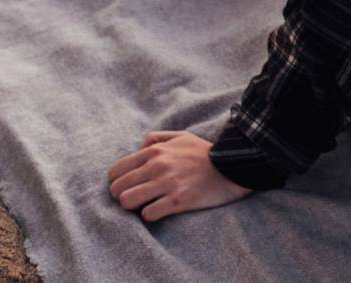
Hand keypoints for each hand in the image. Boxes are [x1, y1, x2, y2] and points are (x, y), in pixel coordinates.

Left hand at [107, 130, 253, 222]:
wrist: (233, 166)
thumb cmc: (206, 153)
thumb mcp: (182, 136)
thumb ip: (157, 138)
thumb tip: (139, 148)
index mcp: (155, 151)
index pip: (116, 171)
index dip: (118, 182)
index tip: (128, 187)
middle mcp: (157, 166)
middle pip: (117, 188)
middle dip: (122, 196)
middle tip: (136, 199)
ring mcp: (167, 183)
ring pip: (127, 201)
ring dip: (134, 206)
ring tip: (146, 205)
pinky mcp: (178, 200)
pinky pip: (148, 214)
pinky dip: (151, 215)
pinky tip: (160, 210)